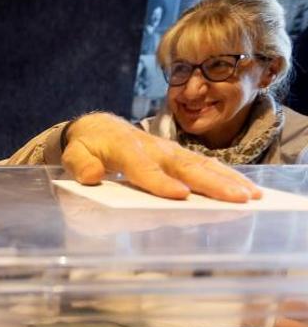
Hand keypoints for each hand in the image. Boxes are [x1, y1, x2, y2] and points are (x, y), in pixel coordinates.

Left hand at [62, 113, 261, 201]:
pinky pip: (205, 165)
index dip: (161, 183)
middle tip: (236, 199)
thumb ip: (80, 165)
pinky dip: (227, 177)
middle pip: (184, 167)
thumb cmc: (87, 146)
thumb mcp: (74, 155)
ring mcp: (169, 151)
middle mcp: (154, 148)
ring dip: (227, 180)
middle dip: (211, 184)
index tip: (181, 196)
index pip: (145, 169)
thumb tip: (91, 176)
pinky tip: (246, 189)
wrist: (98, 127)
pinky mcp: (179, 155)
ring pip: (201, 165)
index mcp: (126, 149)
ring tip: (252, 196)